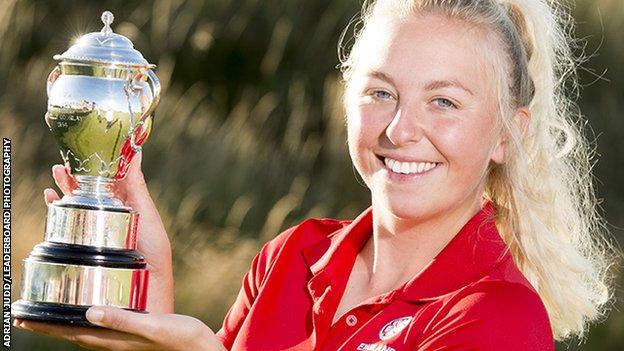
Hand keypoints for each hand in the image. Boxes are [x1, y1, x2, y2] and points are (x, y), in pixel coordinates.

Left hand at [13, 306, 225, 350]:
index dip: (48, 326)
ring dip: (65, 325)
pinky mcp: (134, 337)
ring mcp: (124, 342)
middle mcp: (116, 343)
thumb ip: (123, 319)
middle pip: (74, 334)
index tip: (24, 318)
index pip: (73, 332)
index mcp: (117, 341)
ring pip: (86, 333)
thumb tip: (90, 312)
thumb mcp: (154, 326)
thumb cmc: (182, 339)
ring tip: (50, 316)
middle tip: (27, 316)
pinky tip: (91, 315)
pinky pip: (101, 330)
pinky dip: (87, 322)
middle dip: (50, 325)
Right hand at [45, 153, 173, 312]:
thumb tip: (135, 153)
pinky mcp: (85, 247)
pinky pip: (66, 227)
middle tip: (61, 165)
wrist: (147, 289)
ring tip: (55, 178)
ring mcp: (96, 231)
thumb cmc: (154, 253)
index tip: (81, 152)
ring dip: (63, 191)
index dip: (94, 167)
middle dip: (72, 177)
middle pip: (87, 191)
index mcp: (127, 206)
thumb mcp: (147, 216)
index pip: (107, 181)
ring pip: (75, 206)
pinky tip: (51, 202)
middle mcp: (110, 217)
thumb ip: (137, 188)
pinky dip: (56, 213)